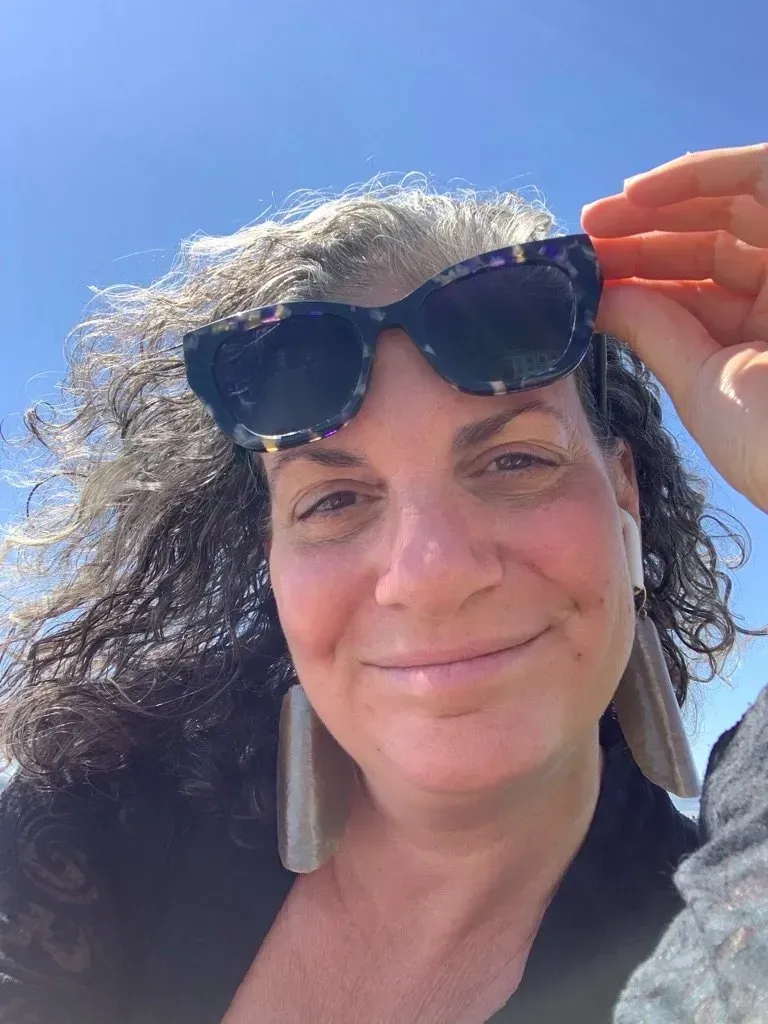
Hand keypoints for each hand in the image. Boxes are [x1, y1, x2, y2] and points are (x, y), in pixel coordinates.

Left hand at [581, 143, 767, 512]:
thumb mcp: (699, 383)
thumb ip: (654, 334)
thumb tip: (600, 300)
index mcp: (759, 334)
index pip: (694, 288)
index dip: (639, 275)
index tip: (586, 274)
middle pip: (708, 242)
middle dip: (640, 238)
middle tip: (583, 240)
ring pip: (728, 205)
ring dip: (658, 206)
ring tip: (596, 218)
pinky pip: (760, 174)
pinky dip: (699, 173)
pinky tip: (638, 193)